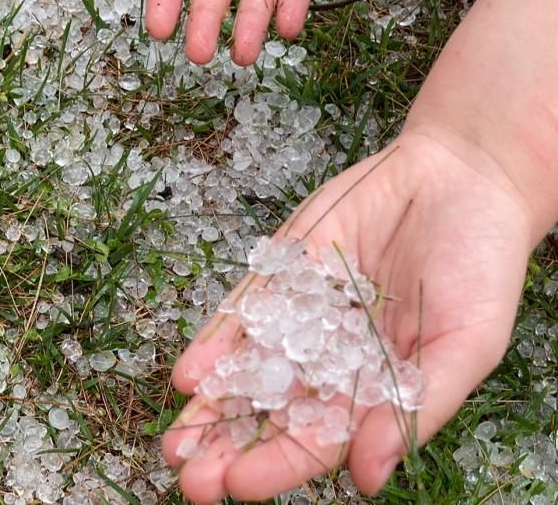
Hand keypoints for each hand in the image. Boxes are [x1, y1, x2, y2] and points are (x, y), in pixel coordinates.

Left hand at [160, 127, 533, 502]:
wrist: (459, 178)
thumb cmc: (479, 266)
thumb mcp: (465, 344)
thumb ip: (415, 408)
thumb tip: (365, 480)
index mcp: (374, 389)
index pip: (318, 439)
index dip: (278, 465)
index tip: (239, 486)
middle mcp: (330, 358)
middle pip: (271, 411)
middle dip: (227, 446)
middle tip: (188, 476)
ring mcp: (301, 313)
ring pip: (247, 368)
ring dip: (209, 406)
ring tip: (172, 442)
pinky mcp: (283, 270)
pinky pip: (243, 311)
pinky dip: (215, 343)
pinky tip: (189, 375)